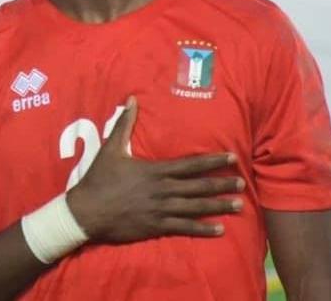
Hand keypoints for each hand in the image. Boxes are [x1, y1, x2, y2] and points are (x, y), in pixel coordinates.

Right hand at [66, 96, 244, 242]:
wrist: (87, 211)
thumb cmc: (99, 178)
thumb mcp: (111, 148)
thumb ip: (124, 124)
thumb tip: (131, 99)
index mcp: (155, 170)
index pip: (190, 165)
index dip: (212, 161)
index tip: (231, 158)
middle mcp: (162, 190)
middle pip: (198, 187)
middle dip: (221, 184)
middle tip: (242, 184)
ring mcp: (160, 210)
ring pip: (195, 208)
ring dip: (217, 206)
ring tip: (238, 205)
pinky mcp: (156, 227)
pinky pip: (183, 228)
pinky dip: (202, 229)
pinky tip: (219, 230)